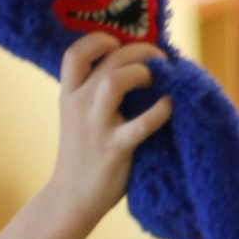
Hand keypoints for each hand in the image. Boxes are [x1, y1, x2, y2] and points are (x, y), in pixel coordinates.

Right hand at [49, 29, 172, 225]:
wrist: (72, 198)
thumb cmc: (84, 152)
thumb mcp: (79, 116)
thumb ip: (94, 92)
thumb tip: (133, 62)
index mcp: (68, 95)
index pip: (74, 54)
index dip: (98, 40)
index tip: (119, 42)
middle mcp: (77, 106)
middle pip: (108, 61)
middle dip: (139, 51)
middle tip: (159, 58)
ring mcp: (95, 127)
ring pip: (115, 82)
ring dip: (143, 73)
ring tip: (157, 80)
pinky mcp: (114, 149)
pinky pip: (142, 123)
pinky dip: (161, 110)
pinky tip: (170, 105)